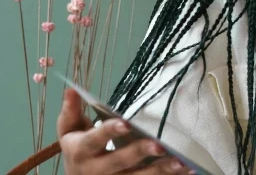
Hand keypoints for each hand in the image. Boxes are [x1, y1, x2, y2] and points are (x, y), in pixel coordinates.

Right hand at [57, 88, 195, 173]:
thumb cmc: (78, 149)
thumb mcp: (69, 130)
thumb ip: (71, 111)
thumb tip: (71, 89)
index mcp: (81, 151)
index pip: (94, 140)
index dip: (109, 132)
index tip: (125, 122)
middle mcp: (96, 170)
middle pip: (119, 162)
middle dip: (139, 153)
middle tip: (160, 146)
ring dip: (160, 171)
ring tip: (181, 162)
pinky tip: (186, 170)